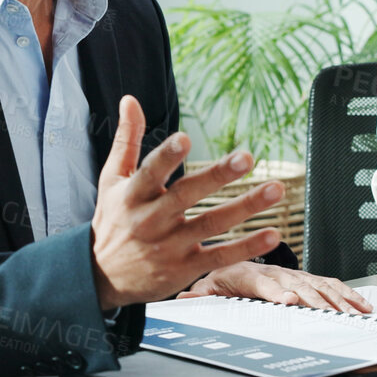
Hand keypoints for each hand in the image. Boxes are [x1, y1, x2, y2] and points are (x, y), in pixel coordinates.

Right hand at [89, 95, 284, 309]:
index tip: (184, 138)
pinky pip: (219, 257)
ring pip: (210, 224)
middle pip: (186, 195)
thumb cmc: (112, 220)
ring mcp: (169, 247)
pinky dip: (247, 247)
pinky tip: (273, 234)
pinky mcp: (184, 269)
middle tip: (246, 157)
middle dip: (217, 175)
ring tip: (275, 189)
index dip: (166, 156)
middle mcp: (150, 220)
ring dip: (245, 207)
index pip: (149, 172)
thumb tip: (130, 100)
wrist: (101, 277)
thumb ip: (126, 140)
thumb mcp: (110, 180)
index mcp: (132, 195)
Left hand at [182, 263, 372, 312]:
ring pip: (318, 285)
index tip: (290, 302)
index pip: (264, 284)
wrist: (227, 261)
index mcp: (247, 274)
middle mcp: (273, 272)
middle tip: (334, 315)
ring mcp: (291, 275)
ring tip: (355, 313)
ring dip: (338, 299)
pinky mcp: (303, 279)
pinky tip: (361, 304)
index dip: (278, 293)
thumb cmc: (218, 277)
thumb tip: (183, 300)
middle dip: (318, 302)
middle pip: (298, 286)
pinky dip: (346, 294)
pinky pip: (327, 284)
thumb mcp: (204, 286)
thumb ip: (198, 296)